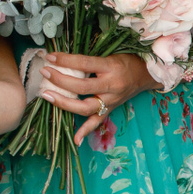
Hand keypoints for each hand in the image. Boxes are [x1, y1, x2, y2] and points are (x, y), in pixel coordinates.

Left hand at [37, 52, 154, 145]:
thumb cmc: (126, 60)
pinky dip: (85, 132)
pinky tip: (75, 140)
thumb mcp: (110, 54)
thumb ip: (89, 59)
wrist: (147, 74)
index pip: (84, 64)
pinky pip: (97, 122)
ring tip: (47, 96)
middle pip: (82, 87)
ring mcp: (111, 101)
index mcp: (110, 67)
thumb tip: (62, 57)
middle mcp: (111, 86)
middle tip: (45, 73)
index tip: (50, 57)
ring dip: (64, 103)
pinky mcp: (111, 110)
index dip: (66, 60)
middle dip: (60, 80)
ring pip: (86, 107)